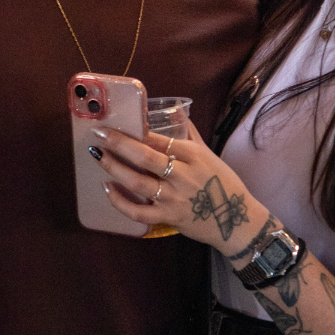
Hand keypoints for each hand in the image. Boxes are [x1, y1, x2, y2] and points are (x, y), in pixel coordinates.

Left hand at [96, 121, 269, 251]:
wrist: (236, 222)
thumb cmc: (224, 185)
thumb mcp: (210, 156)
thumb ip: (191, 136)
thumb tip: (178, 112)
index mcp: (194, 156)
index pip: (161, 139)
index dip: (138, 130)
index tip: (119, 123)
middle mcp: (182, 175)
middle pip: (145, 156)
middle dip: (119, 144)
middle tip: (99, 135)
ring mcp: (174, 198)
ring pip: (138, 182)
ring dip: (114, 168)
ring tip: (98, 156)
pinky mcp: (168, 218)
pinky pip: (138, 211)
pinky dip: (120, 201)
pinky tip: (107, 189)